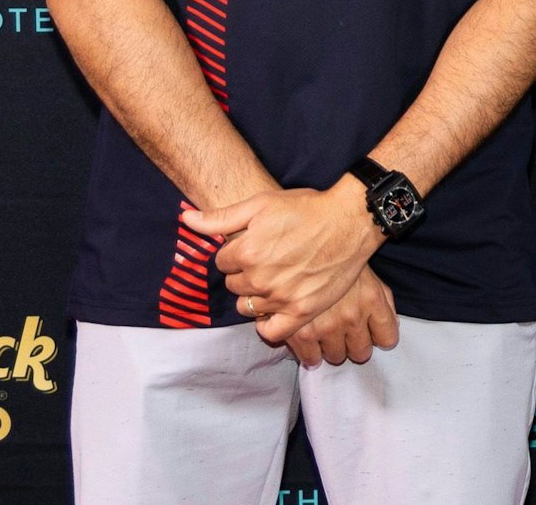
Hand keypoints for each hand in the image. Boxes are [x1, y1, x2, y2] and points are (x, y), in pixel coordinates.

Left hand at [183, 178, 382, 344]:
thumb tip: (186, 221)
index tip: (254, 244)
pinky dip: (269, 324)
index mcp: (247, 250)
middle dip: (245, 273)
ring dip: (257, 295)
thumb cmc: (306, 208)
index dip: (236, 252)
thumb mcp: (261, 204)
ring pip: (249, 307)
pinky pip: (272, 331)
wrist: (349, 221)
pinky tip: (274, 309)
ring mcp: (282, 297)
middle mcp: (261, 277)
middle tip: (268, 260)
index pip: (222, 262)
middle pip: (234, 285)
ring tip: (276, 279)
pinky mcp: (302, 311)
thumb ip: (221, 217)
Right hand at [281, 267, 400, 365]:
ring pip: (336, 357)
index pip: (388, 338)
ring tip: (323, 331)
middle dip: (353, 344)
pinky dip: (310, 353)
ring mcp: (326, 326)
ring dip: (331, 347)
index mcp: (372, 299)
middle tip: (343, 331)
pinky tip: (308, 338)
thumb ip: (383, 301)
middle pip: (361, 353)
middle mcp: (352, 316)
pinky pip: (311, 359)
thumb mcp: (367, 273)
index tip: (370, 332)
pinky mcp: (301, 333)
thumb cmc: (336, 257)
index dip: (379, 337)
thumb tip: (390, 328)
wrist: (298, 243)